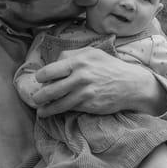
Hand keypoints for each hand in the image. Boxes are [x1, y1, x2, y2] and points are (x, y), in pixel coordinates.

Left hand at [32, 47, 163, 116]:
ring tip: (40, 111)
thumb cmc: (110, 67)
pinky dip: (58, 112)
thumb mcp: (92, 54)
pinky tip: (51, 113)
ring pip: (57, 103)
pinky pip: (68, 109)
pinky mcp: (89, 105)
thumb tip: (54, 61)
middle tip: (35, 98)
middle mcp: (80, 77)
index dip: (41, 76)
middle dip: (39, 96)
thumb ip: (72, 55)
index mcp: (78, 61)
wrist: (131, 84)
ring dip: (45, 108)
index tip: (39, 80)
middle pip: (50, 89)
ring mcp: (84, 92)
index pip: (50, 70)